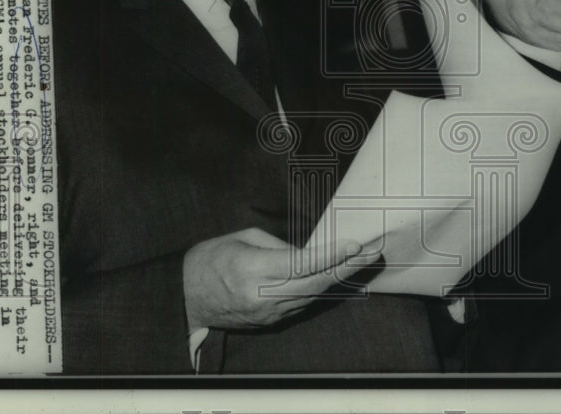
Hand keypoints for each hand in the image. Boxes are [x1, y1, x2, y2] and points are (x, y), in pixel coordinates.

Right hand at [183, 227, 379, 331]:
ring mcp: (268, 313)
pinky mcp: (271, 322)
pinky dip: (324, 289)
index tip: (355, 244)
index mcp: (252, 271)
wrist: (186, 297)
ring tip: (366, 261)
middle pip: (316, 284)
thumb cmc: (212, 259)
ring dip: (342, 279)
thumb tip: (310, 253)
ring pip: (314, 296)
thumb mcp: (243, 239)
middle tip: (374, 251)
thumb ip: (279, 246)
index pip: (302, 264)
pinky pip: (304, 304)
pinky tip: (342, 276)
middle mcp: (263, 297)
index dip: (332, 255)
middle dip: (348, 267)